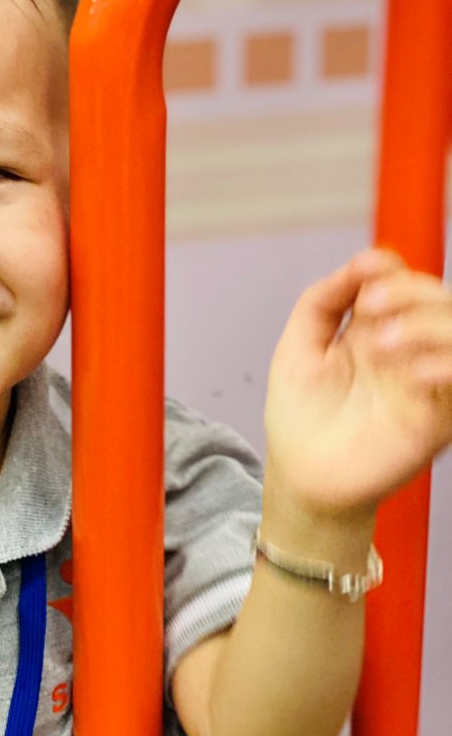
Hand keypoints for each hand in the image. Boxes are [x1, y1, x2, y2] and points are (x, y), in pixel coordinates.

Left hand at [264, 248, 451, 516]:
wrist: (299, 475)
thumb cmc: (299, 416)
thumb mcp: (298, 346)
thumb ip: (323, 299)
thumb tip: (364, 260)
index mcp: (375, 329)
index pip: (405, 282)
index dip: (391, 271)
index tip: (366, 271)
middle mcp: (407, 350)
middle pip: (439, 300)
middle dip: (409, 292)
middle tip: (370, 307)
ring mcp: (424, 382)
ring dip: (428, 325)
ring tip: (380, 344)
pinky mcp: (437, 419)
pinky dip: (445, 367)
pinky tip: (415, 372)